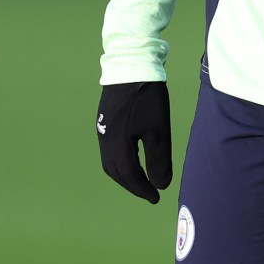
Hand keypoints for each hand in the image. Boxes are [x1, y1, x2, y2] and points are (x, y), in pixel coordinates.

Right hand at [96, 81, 172, 202]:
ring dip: (125, 175)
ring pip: (111, 162)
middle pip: (116, 172)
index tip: (156, 198)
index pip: (129, 176)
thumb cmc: (147, 97)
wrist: (131, 64)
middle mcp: (105, 138)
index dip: (142, 190)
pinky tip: (133, 158)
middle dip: (132, 186)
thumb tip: (161, 185)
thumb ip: (159, 160)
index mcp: (117, 143)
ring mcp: (103, 129)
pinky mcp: (105, 120)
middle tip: (149, 193)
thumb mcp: (158, 130)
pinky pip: (110, 150)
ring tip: (142, 180)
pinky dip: (121, 161)